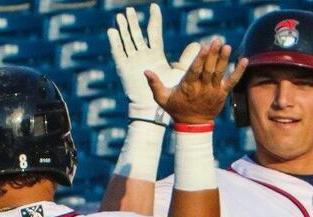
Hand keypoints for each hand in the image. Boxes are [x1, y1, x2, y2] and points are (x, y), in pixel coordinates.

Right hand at [107, 3, 200, 123]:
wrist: (156, 111)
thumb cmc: (170, 94)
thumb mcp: (180, 73)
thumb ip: (188, 59)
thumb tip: (200, 45)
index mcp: (156, 55)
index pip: (154, 33)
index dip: (154, 20)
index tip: (154, 7)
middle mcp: (143, 56)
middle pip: (137, 34)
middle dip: (133, 22)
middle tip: (130, 9)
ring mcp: (133, 62)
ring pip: (127, 41)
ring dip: (123, 28)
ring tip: (120, 16)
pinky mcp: (125, 69)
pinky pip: (118, 53)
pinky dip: (115, 42)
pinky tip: (112, 31)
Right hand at [145, 39, 247, 123]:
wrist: (193, 125)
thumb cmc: (177, 109)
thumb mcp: (162, 99)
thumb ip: (154, 85)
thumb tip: (146, 71)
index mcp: (188, 87)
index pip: (195, 71)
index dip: (200, 59)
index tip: (204, 47)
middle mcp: (202, 88)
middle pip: (209, 70)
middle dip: (213, 55)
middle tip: (217, 40)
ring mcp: (214, 91)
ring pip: (220, 73)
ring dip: (224, 59)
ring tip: (227, 46)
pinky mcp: (222, 94)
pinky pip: (232, 81)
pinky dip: (239, 71)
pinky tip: (244, 60)